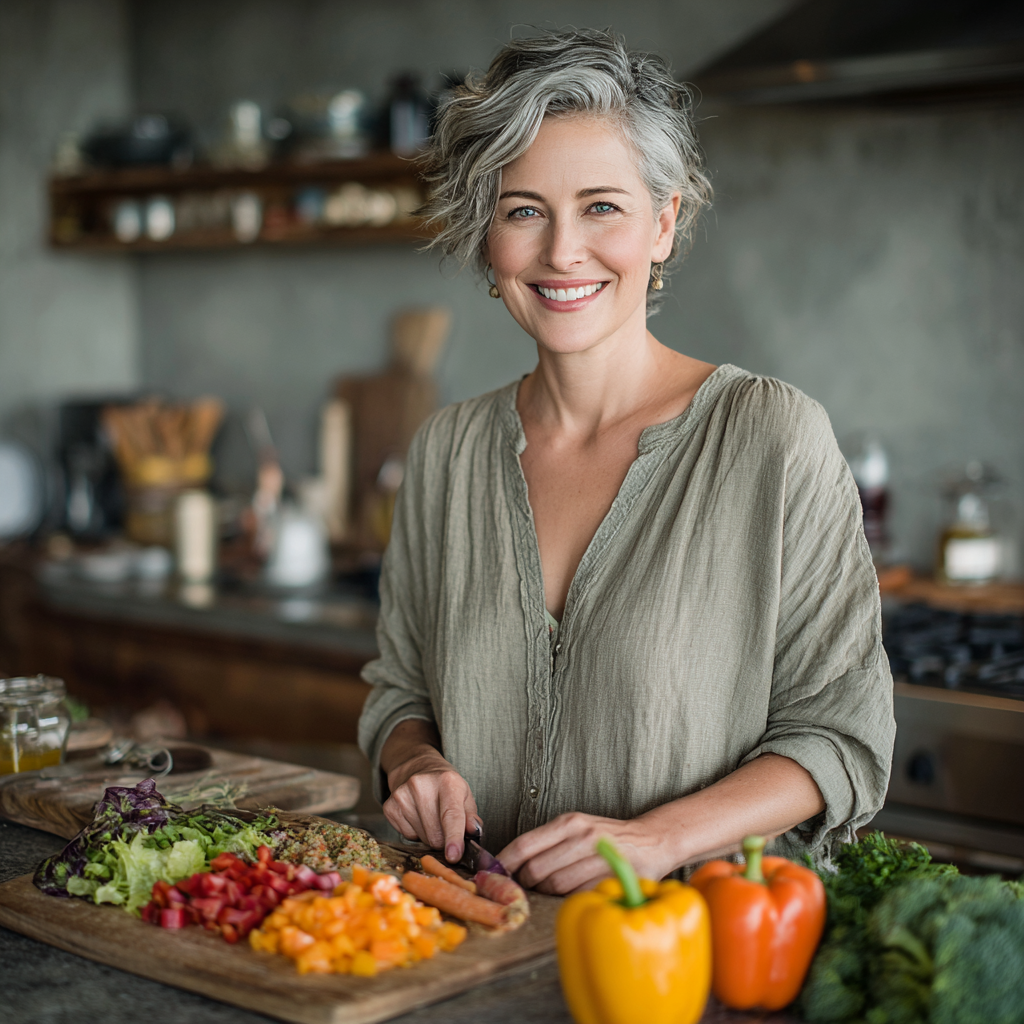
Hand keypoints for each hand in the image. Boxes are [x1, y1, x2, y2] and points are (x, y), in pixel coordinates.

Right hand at [381, 721, 480, 862]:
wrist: (417, 768)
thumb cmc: (446, 786)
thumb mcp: (465, 795)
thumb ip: (471, 816)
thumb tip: (474, 832)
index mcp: (447, 781)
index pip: (451, 814)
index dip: (453, 837)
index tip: (453, 856)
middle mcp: (421, 785)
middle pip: (435, 834)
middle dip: (443, 839)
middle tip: (444, 826)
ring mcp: (402, 795)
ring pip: (421, 838)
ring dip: (429, 836)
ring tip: (430, 817)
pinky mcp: (389, 806)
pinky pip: (406, 836)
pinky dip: (415, 833)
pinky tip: (417, 817)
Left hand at [496, 812, 676, 894]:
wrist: (651, 841)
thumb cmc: (608, 837)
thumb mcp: (577, 828)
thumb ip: (547, 843)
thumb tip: (511, 864)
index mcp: (568, 822)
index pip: (524, 845)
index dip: (504, 864)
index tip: (493, 874)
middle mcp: (581, 836)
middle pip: (536, 870)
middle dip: (525, 884)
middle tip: (523, 889)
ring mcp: (596, 857)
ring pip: (554, 885)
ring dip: (545, 894)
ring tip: (546, 892)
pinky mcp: (609, 876)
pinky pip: (576, 895)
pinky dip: (566, 900)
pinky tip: (568, 895)